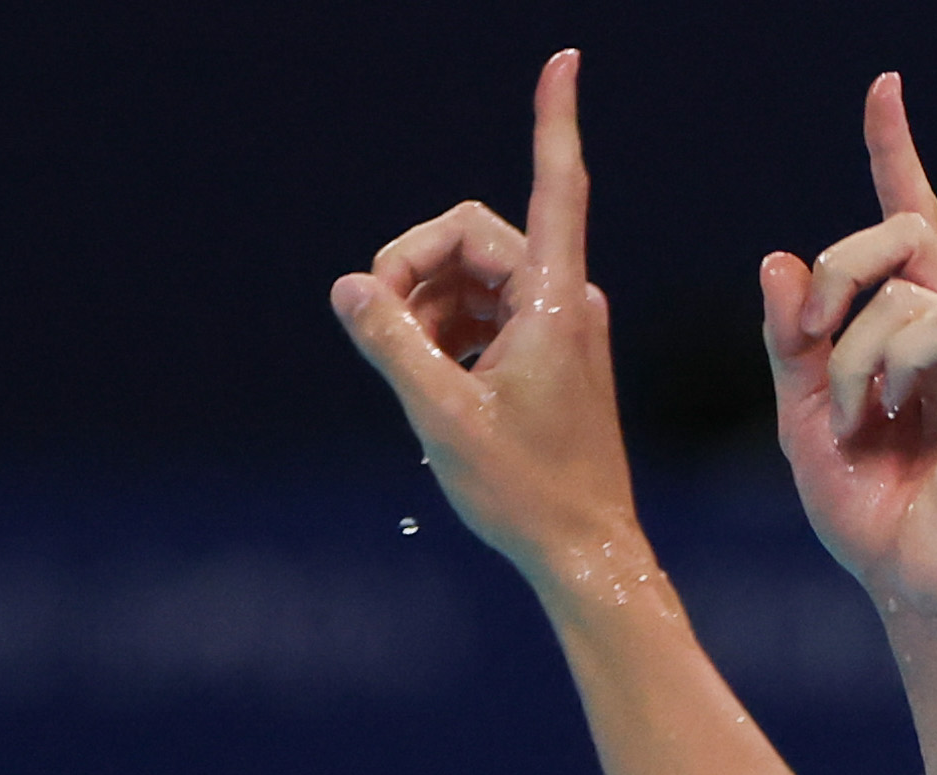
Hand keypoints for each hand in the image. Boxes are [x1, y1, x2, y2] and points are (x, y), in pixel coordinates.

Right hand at [331, 52, 645, 598]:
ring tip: (414, 375)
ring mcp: (559, 327)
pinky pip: (482, 313)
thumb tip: (351, 286)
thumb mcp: (442, 415)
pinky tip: (436, 387)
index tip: (565, 58)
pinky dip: (447, 335)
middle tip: (379, 329)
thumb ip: (391, 342)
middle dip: (412, 269)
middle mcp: (565, 300)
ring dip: (424, 309)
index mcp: (554, 301)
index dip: (555, 119)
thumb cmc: (528, 493)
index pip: (557, 185)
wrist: (586, 554)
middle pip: (468, 235)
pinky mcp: (550, 354)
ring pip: (468, 277)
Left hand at [763, 75, 936, 627]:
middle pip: (902, 231)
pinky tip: (887, 413)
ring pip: (908, 287)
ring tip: (849, 417)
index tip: (883, 88)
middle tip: (808, 335)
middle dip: (838, 268)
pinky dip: (889, 364)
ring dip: (850, 350)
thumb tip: (780, 259)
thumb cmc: (869, 513)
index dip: (894, 151)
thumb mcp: (802, 412)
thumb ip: (792, 338)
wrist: (916, 586)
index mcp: (918, 327)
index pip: (910, 219)